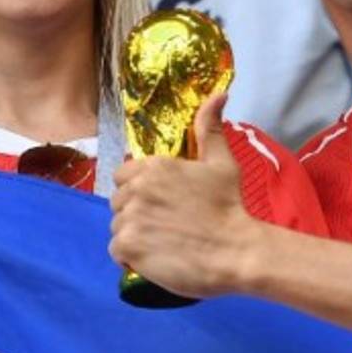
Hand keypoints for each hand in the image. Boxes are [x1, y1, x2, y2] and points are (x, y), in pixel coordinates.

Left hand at [109, 93, 263, 298]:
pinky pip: (116, 251)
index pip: (124, 175)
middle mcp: (136, 188)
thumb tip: (218, 95)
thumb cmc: (229, 206)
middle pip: (119, 201)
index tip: (160, 202)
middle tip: (165, 224)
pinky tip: (155, 257)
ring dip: (134, 235)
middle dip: (136, 211)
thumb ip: (209, 128)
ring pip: (117, 226)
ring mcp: (129, 218)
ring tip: (163, 242)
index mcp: (154, 166)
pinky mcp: (127, 246)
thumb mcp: (221, 162)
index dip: (138, 188)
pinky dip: (130, 257)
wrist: (235, 251)